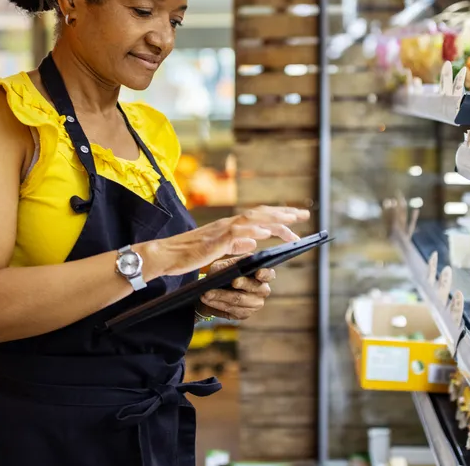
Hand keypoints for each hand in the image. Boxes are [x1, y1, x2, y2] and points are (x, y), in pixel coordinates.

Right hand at [139, 206, 308, 280]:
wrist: (165, 256)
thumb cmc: (187, 255)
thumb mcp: (217, 250)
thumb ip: (234, 245)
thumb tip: (253, 243)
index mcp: (229, 226)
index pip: (258, 216)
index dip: (278, 215)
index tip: (296, 217)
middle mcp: (227, 224)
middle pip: (261, 213)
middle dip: (284, 213)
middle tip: (304, 214)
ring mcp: (221, 231)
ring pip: (253, 220)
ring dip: (274, 221)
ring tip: (292, 224)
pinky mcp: (214, 241)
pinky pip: (237, 233)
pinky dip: (253, 231)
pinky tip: (266, 234)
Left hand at [199, 260, 275, 320]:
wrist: (209, 292)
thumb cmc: (221, 274)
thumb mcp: (223, 265)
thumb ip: (233, 263)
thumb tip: (245, 259)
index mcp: (261, 275)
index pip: (269, 274)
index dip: (265, 274)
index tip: (257, 273)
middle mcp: (261, 290)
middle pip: (255, 288)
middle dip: (242, 283)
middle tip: (231, 281)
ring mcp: (254, 304)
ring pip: (239, 299)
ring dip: (221, 295)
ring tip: (207, 292)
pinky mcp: (244, 314)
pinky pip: (231, 309)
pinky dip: (218, 304)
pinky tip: (208, 300)